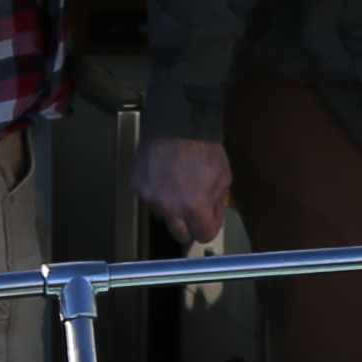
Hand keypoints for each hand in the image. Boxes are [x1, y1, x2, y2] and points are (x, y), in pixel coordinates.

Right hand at [135, 135, 235, 250]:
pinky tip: (165, 178)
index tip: (211, 219)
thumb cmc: (203, 148)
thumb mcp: (223, 177)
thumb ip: (217, 202)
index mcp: (194, 207)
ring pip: (164, 217)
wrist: (177, 125)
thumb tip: (211, 216)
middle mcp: (169, 208)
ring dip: (172, 209)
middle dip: (190, 226)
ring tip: (179, 188)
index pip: (203, 236)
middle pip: (180, 235)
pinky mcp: (138, 187)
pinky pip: (150, 200)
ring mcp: (150, 198)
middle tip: (195, 211)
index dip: (210, 228)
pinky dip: (158, 194)